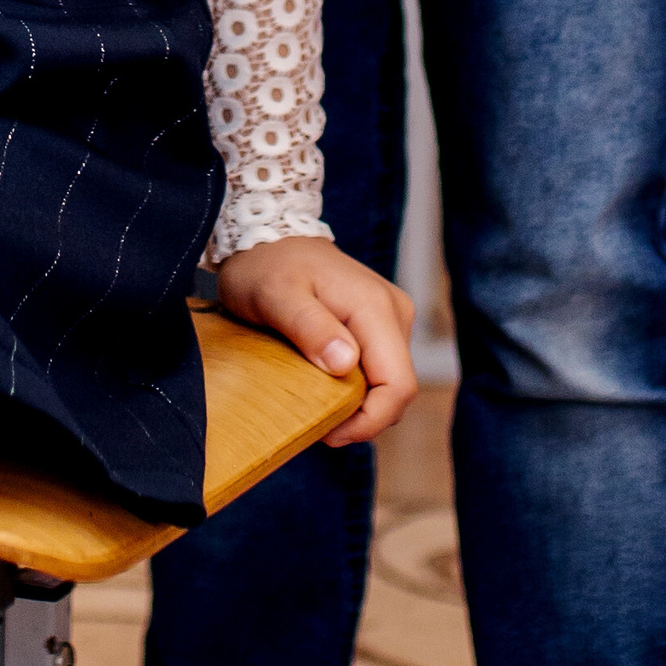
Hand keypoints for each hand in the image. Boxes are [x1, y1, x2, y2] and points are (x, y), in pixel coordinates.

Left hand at [213, 237, 415, 445]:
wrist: (268, 235)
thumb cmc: (266, 265)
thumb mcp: (275, 296)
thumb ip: (310, 327)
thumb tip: (346, 364)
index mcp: (375, 308)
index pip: (399, 385)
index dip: (370, 421)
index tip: (328, 430)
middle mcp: (394, 311)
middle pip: (397, 389)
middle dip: (361, 417)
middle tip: (314, 420)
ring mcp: (390, 316)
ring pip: (388, 383)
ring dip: (357, 403)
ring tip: (314, 399)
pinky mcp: (379, 323)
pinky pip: (378, 369)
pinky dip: (355, 387)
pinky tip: (323, 382)